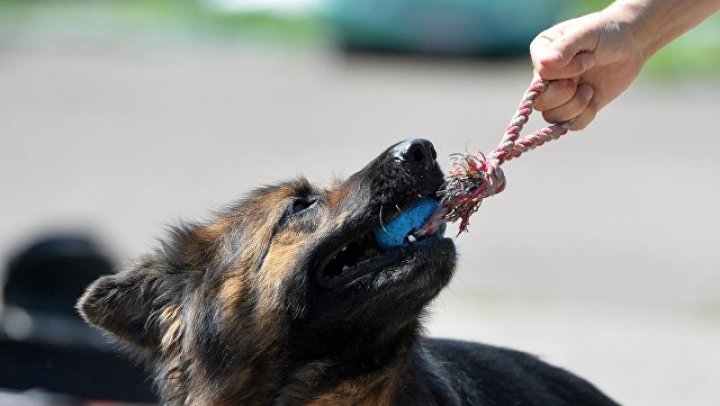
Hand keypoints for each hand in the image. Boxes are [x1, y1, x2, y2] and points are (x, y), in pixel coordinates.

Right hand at [530, 7, 646, 129]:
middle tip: (583, 82)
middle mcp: (544, 76)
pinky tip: (594, 99)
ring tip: (590, 90)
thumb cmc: (606, 33)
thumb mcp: (587, 33)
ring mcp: (557, 94)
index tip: (588, 57)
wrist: (630, 44)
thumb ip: (565, 47)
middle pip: (540, 102)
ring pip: (552, 117)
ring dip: (575, 106)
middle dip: (565, 94)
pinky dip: (584, 116)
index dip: (564, 71)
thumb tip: (544, 63)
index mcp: (541, 53)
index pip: (540, 73)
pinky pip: (570, 125)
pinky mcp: (574, 108)